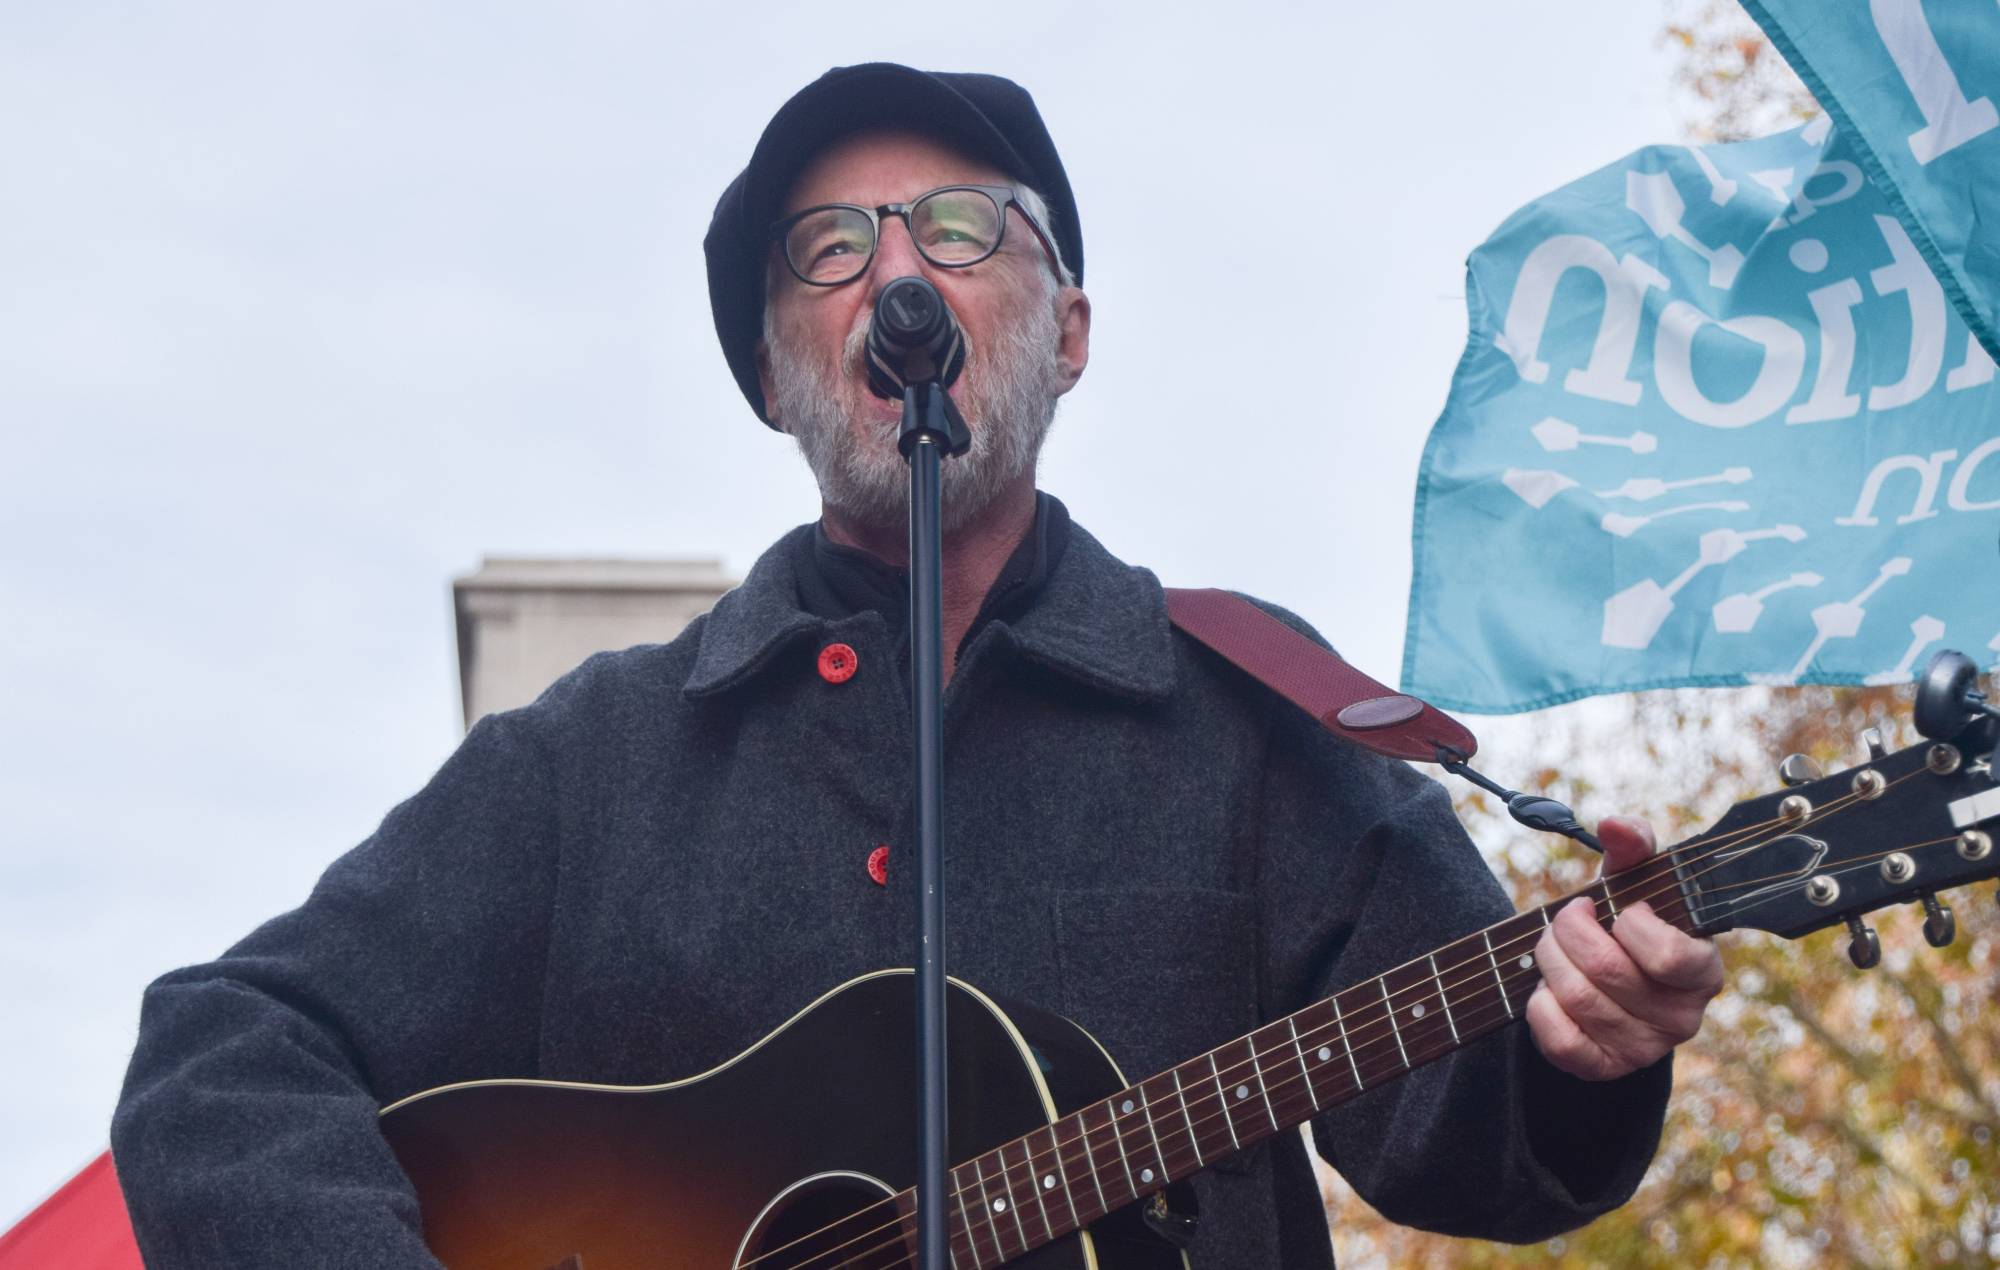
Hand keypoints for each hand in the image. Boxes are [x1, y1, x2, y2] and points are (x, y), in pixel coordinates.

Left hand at [1525, 816, 1723, 1079]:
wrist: (1607, 982)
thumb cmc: (1625, 925)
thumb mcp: (1633, 883)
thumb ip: (1633, 847)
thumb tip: (1615, 825)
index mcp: (1702, 972)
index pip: (1671, 955)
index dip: (1630, 923)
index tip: (1616, 907)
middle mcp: (1682, 1019)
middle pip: (1607, 971)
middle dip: (1569, 932)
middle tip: (1565, 918)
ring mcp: (1643, 1049)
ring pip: (1578, 999)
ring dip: (1550, 961)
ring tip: (1553, 947)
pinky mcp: (1603, 1068)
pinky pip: (1560, 1040)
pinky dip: (1541, 1005)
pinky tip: (1547, 989)